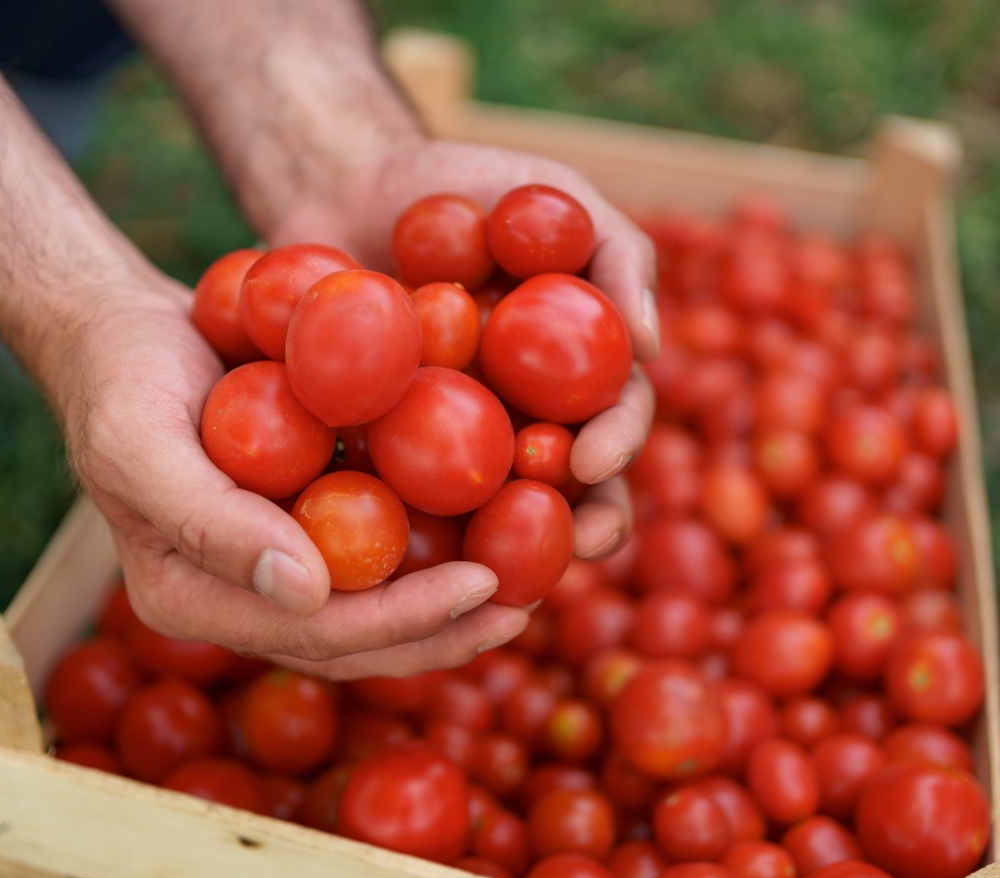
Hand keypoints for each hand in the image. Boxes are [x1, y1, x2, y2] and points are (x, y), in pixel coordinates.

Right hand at [65, 278, 529, 679]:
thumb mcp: (143, 444)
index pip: (313, 634)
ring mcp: (280, 560)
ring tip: (531, 583)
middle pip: (357, 639)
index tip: (483, 586)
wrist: (125, 331)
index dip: (402, 621)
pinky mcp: (307, 519)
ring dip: (451, 602)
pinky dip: (435, 540)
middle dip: (443, 630)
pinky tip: (496, 522)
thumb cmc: (121, 382)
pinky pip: (378, 545)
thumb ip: (212, 523)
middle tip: (524, 605)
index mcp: (198, 600)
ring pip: (376, 603)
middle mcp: (246, 595)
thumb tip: (310, 593)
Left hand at [271, 136, 659, 559]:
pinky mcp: (380, 449)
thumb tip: (653, 343)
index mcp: (572, 371)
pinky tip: (392, 552)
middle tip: (571, 543)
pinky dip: (401, 524)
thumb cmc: (463, 182)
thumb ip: (617, 252)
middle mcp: (522, 416)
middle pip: (565, 486)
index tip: (595, 460)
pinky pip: (392, 495)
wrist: (346, 183)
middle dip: (580, 522)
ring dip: (500, 547)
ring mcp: (450, 440)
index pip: (612, 418)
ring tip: (495, 573)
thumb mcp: (552, 191)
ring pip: (487, 511)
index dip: (616, 446)